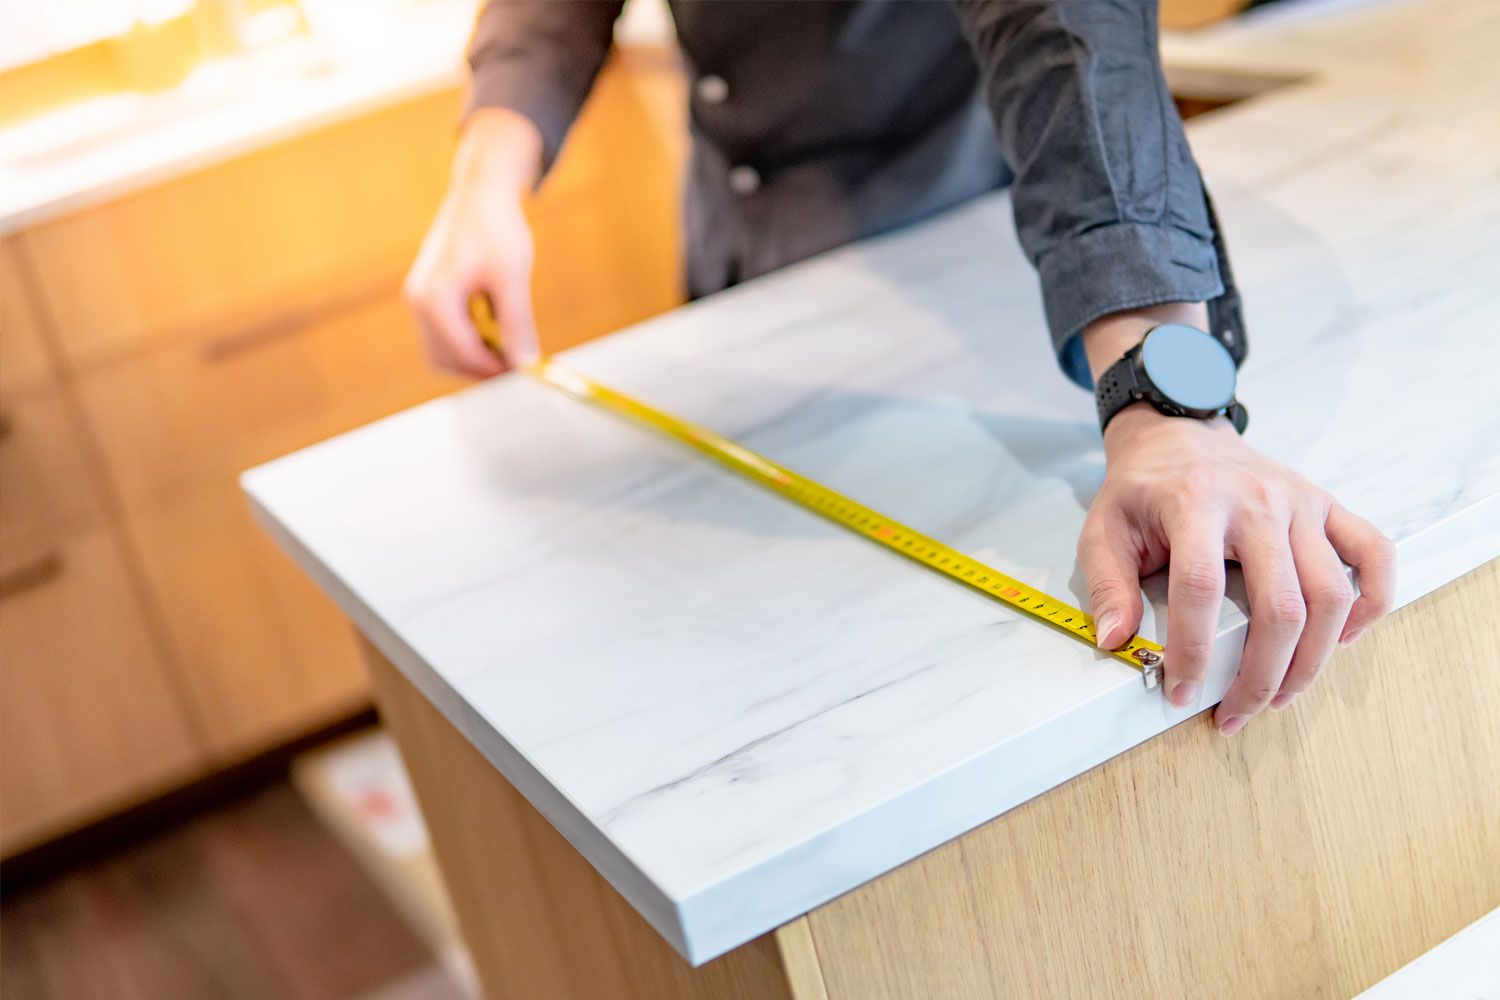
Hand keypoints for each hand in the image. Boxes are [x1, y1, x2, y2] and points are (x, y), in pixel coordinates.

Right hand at [404, 109, 543, 376]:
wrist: (480, 193)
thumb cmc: (496, 229)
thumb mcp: (512, 279)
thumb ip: (516, 324)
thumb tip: (526, 364)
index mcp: (433, 298)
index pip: (461, 352)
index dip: (495, 367)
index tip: (524, 369)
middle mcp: (417, 301)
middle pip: (445, 359)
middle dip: (481, 366)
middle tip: (517, 360)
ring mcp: (418, 298)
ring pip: (442, 350)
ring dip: (474, 354)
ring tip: (508, 338)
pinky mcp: (426, 295)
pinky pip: (444, 332)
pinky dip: (468, 338)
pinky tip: (495, 323)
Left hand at [1076, 305, 1395, 734]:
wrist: (1179, 434)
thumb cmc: (1142, 490)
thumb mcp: (1103, 529)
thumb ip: (1106, 585)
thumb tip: (1116, 642)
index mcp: (1196, 503)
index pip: (1200, 588)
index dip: (1194, 649)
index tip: (1182, 692)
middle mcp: (1258, 502)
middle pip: (1280, 605)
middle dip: (1260, 675)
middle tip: (1236, 715)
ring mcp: (1300, 504)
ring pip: (1331, 595)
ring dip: (1311, 660)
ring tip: (1279, 696)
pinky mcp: (1328, 507)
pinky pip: (1374, 556)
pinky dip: (1372, 603)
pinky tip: (1343, 641)